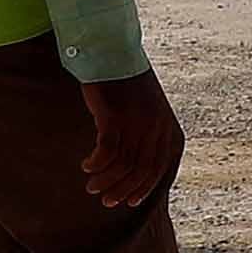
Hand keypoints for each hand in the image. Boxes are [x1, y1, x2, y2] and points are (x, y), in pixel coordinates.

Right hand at [78, 70, 184, 210]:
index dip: (142, 188)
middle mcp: (154, 127)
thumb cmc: (126, 80)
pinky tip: (86, 166)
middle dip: (122, 189)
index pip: (157, 168)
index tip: (128, 201)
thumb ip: (149, 130)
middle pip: (140, 170)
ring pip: (122, 165)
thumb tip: (138, 160)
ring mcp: (135, 122)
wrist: (112, 51)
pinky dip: (96, 164)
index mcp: (165, 126)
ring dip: (105, 180)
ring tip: (91, 187)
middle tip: (105, 200)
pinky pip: (105, 151)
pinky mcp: (114, 117)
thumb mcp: (148, 106)